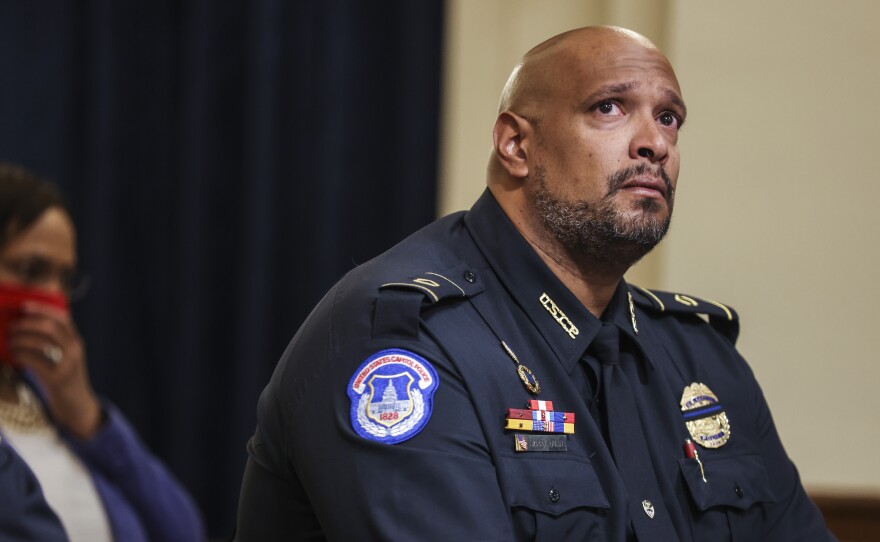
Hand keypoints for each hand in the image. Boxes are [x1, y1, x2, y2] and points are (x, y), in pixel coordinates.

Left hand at [7, 301, 101, 438]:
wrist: (77, 405)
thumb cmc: (65, 379)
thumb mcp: (66, 358)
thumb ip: (55, 343)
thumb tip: (26, 328)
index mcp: (76, 342)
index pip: (62, 318)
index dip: (43, 309)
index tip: (24, 305)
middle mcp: (75, 350)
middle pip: (50, 327)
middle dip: (28, 323)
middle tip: (12, 325)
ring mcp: (67, 364)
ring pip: (41, 342)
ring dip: (21, 338)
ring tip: (10, 340)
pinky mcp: (57, 377)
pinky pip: (35, 360)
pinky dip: (21, 354)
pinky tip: (13, 354)